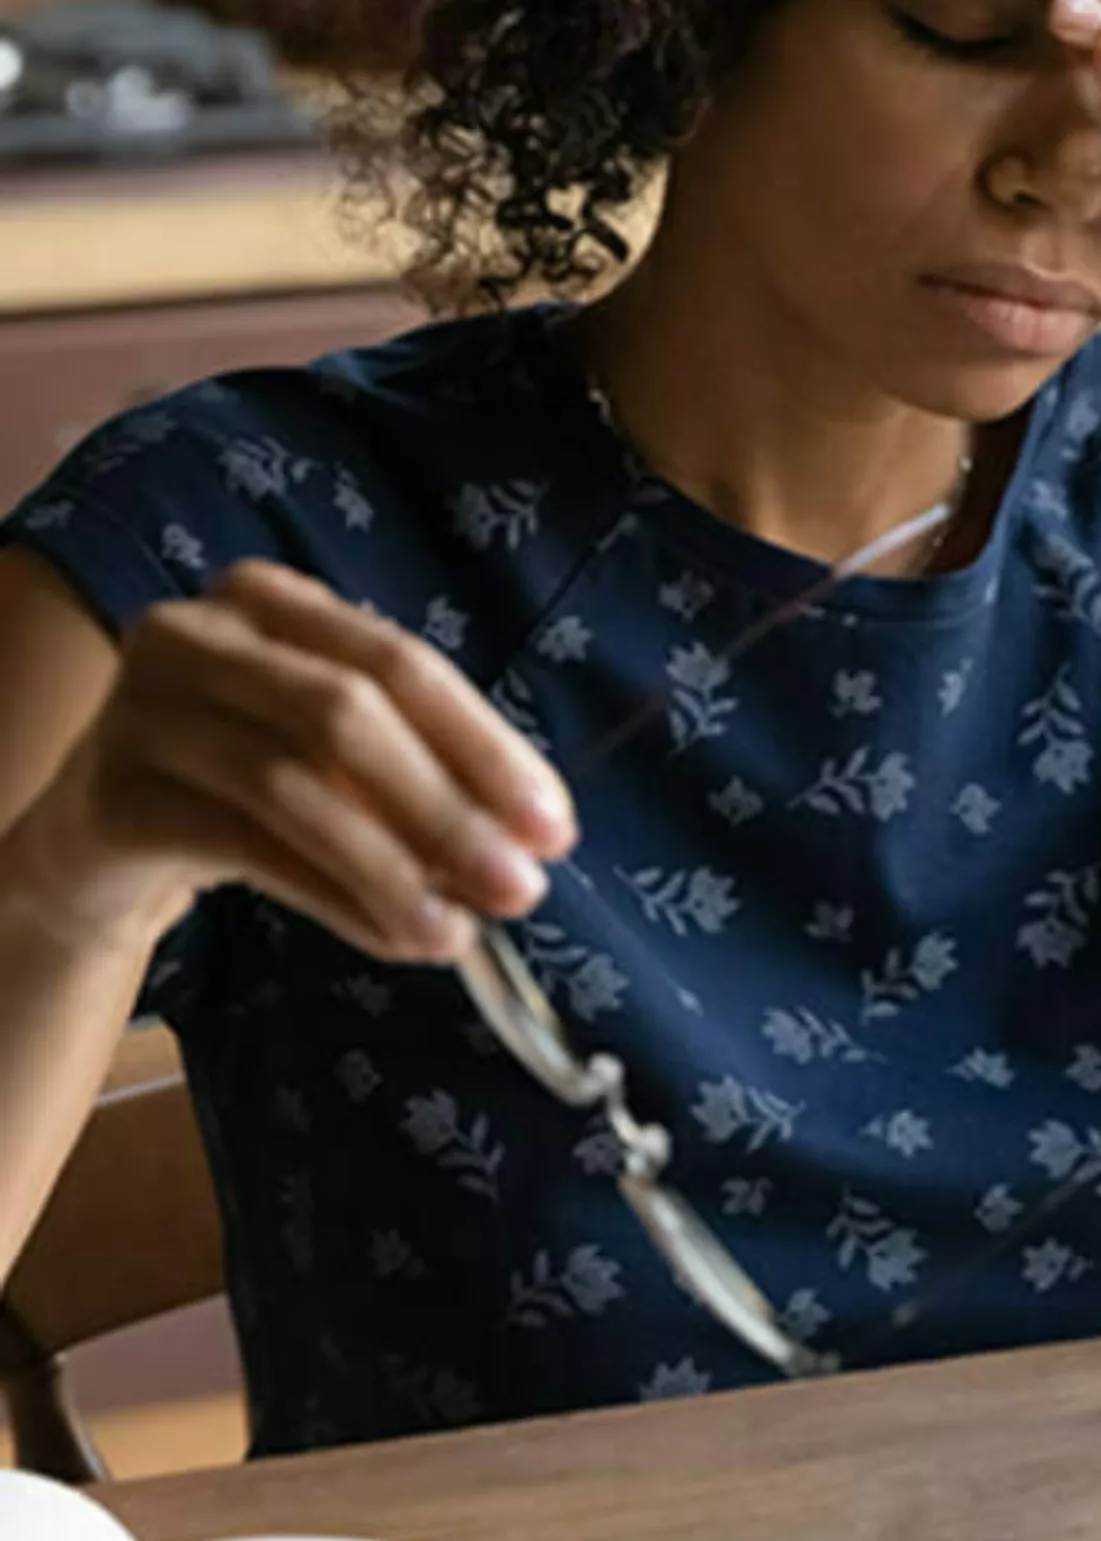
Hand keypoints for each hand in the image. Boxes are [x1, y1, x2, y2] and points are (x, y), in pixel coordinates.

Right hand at [19, 561, 575, 963]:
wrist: (105, 836)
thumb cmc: (249, 776)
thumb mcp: (337, 752)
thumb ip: (426, 772)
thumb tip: (529, 842)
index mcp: (273, 601)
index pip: (403, 664)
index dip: (486, 747)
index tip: (555, 829)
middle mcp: (201, 635)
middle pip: (348, 714)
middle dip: (448, 808)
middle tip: (521, 889)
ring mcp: (144, 711)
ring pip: (294, 786)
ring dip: (393, 869)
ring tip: (457, 934)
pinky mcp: (115, 797)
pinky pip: (245, 849)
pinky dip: (335, 899)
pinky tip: (393, 939)